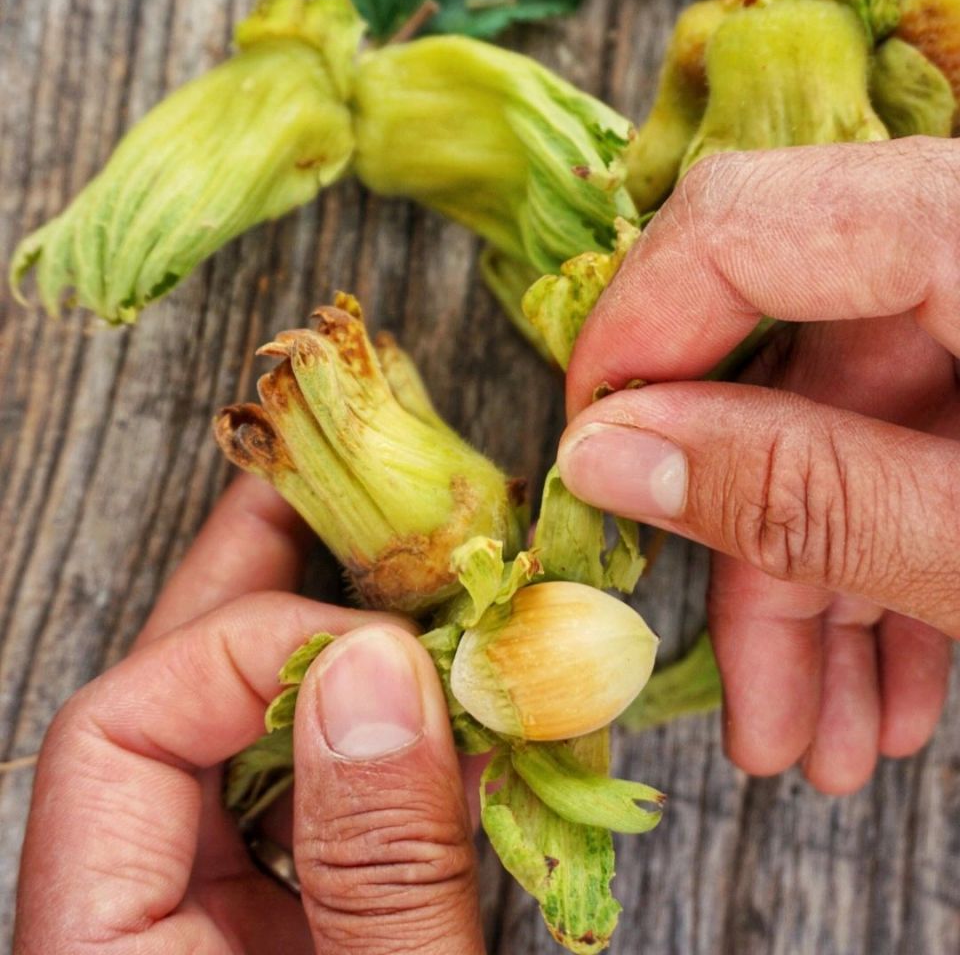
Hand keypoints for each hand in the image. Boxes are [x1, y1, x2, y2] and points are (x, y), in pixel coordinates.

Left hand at [14, 476, 484, 953]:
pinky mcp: (265, 948)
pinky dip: (377, 755)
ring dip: (332, 665)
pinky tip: (444, 716)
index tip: (382, 639)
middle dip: (258, 592)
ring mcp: (198, 939)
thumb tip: (381, 668)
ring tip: (404, 587)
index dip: (246, 646)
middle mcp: (129, 932)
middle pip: (164, 711)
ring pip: (235, 755)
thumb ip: (378, 867)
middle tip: (332, 496)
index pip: (119, 731)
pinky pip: (304, 816)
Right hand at [558, 137, 957, 793]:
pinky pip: (927, 436)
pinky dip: (898, 556)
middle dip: (748, 538)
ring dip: (823, 584)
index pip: (732, 227)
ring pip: (855, 417)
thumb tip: (604, 456)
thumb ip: (794, 490)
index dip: (632, 346)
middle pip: (789, 352)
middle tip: (721, 677)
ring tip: (820, 740)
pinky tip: (894, 688)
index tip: (585, 472)